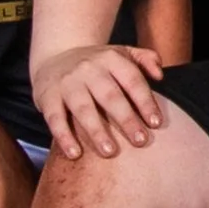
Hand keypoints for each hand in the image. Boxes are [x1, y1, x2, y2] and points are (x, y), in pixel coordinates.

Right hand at [31, 40, 175, 160]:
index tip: (155, 123)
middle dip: (126, 120)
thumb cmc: (97, 63)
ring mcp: (67, 83)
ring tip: (110, 151)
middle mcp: (89, 69)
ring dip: (97, 131)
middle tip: (140, 141)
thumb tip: (160, 75)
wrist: (55, 55)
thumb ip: (144, 59)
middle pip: (110, 96)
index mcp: (111, 59)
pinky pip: (55, 118)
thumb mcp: (121, 53)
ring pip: (83, 108)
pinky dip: (64, 136)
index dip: (145, 101)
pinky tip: (75, 154)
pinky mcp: (47, 96)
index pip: (132, 80)